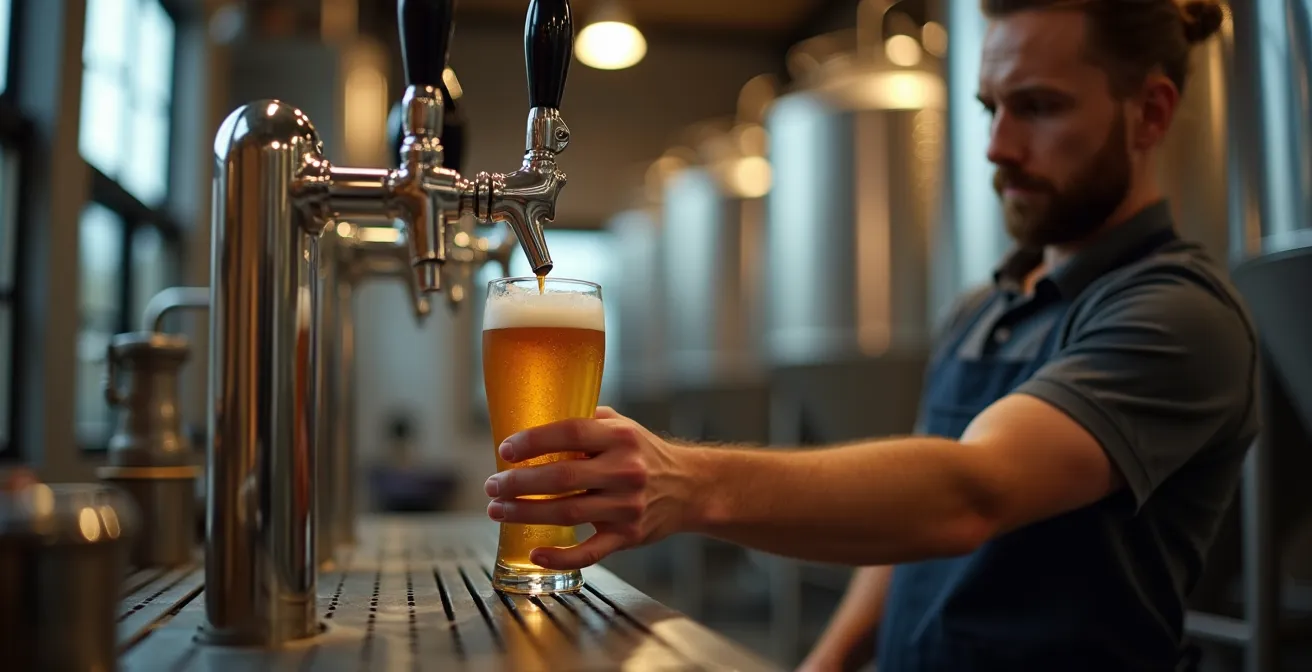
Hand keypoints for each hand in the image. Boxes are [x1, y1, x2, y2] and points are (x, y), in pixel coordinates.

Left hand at [484, 407, 699, 569]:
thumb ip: (585, 422)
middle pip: (561, 477)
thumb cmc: (645, 453)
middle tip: (492, 486)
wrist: (690, 488)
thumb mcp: (622, 426)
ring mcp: (627, 506)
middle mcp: (625, 470)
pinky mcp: (628, 536)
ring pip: (567, 512)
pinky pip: (590, 552)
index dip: (534, 441)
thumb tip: (534, 420)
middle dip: (518, 483)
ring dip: (526, 513)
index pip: (571, 433)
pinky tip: (534, 552)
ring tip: (498, 511)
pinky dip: (560, 556)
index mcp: (620, 437)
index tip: (505, 450)